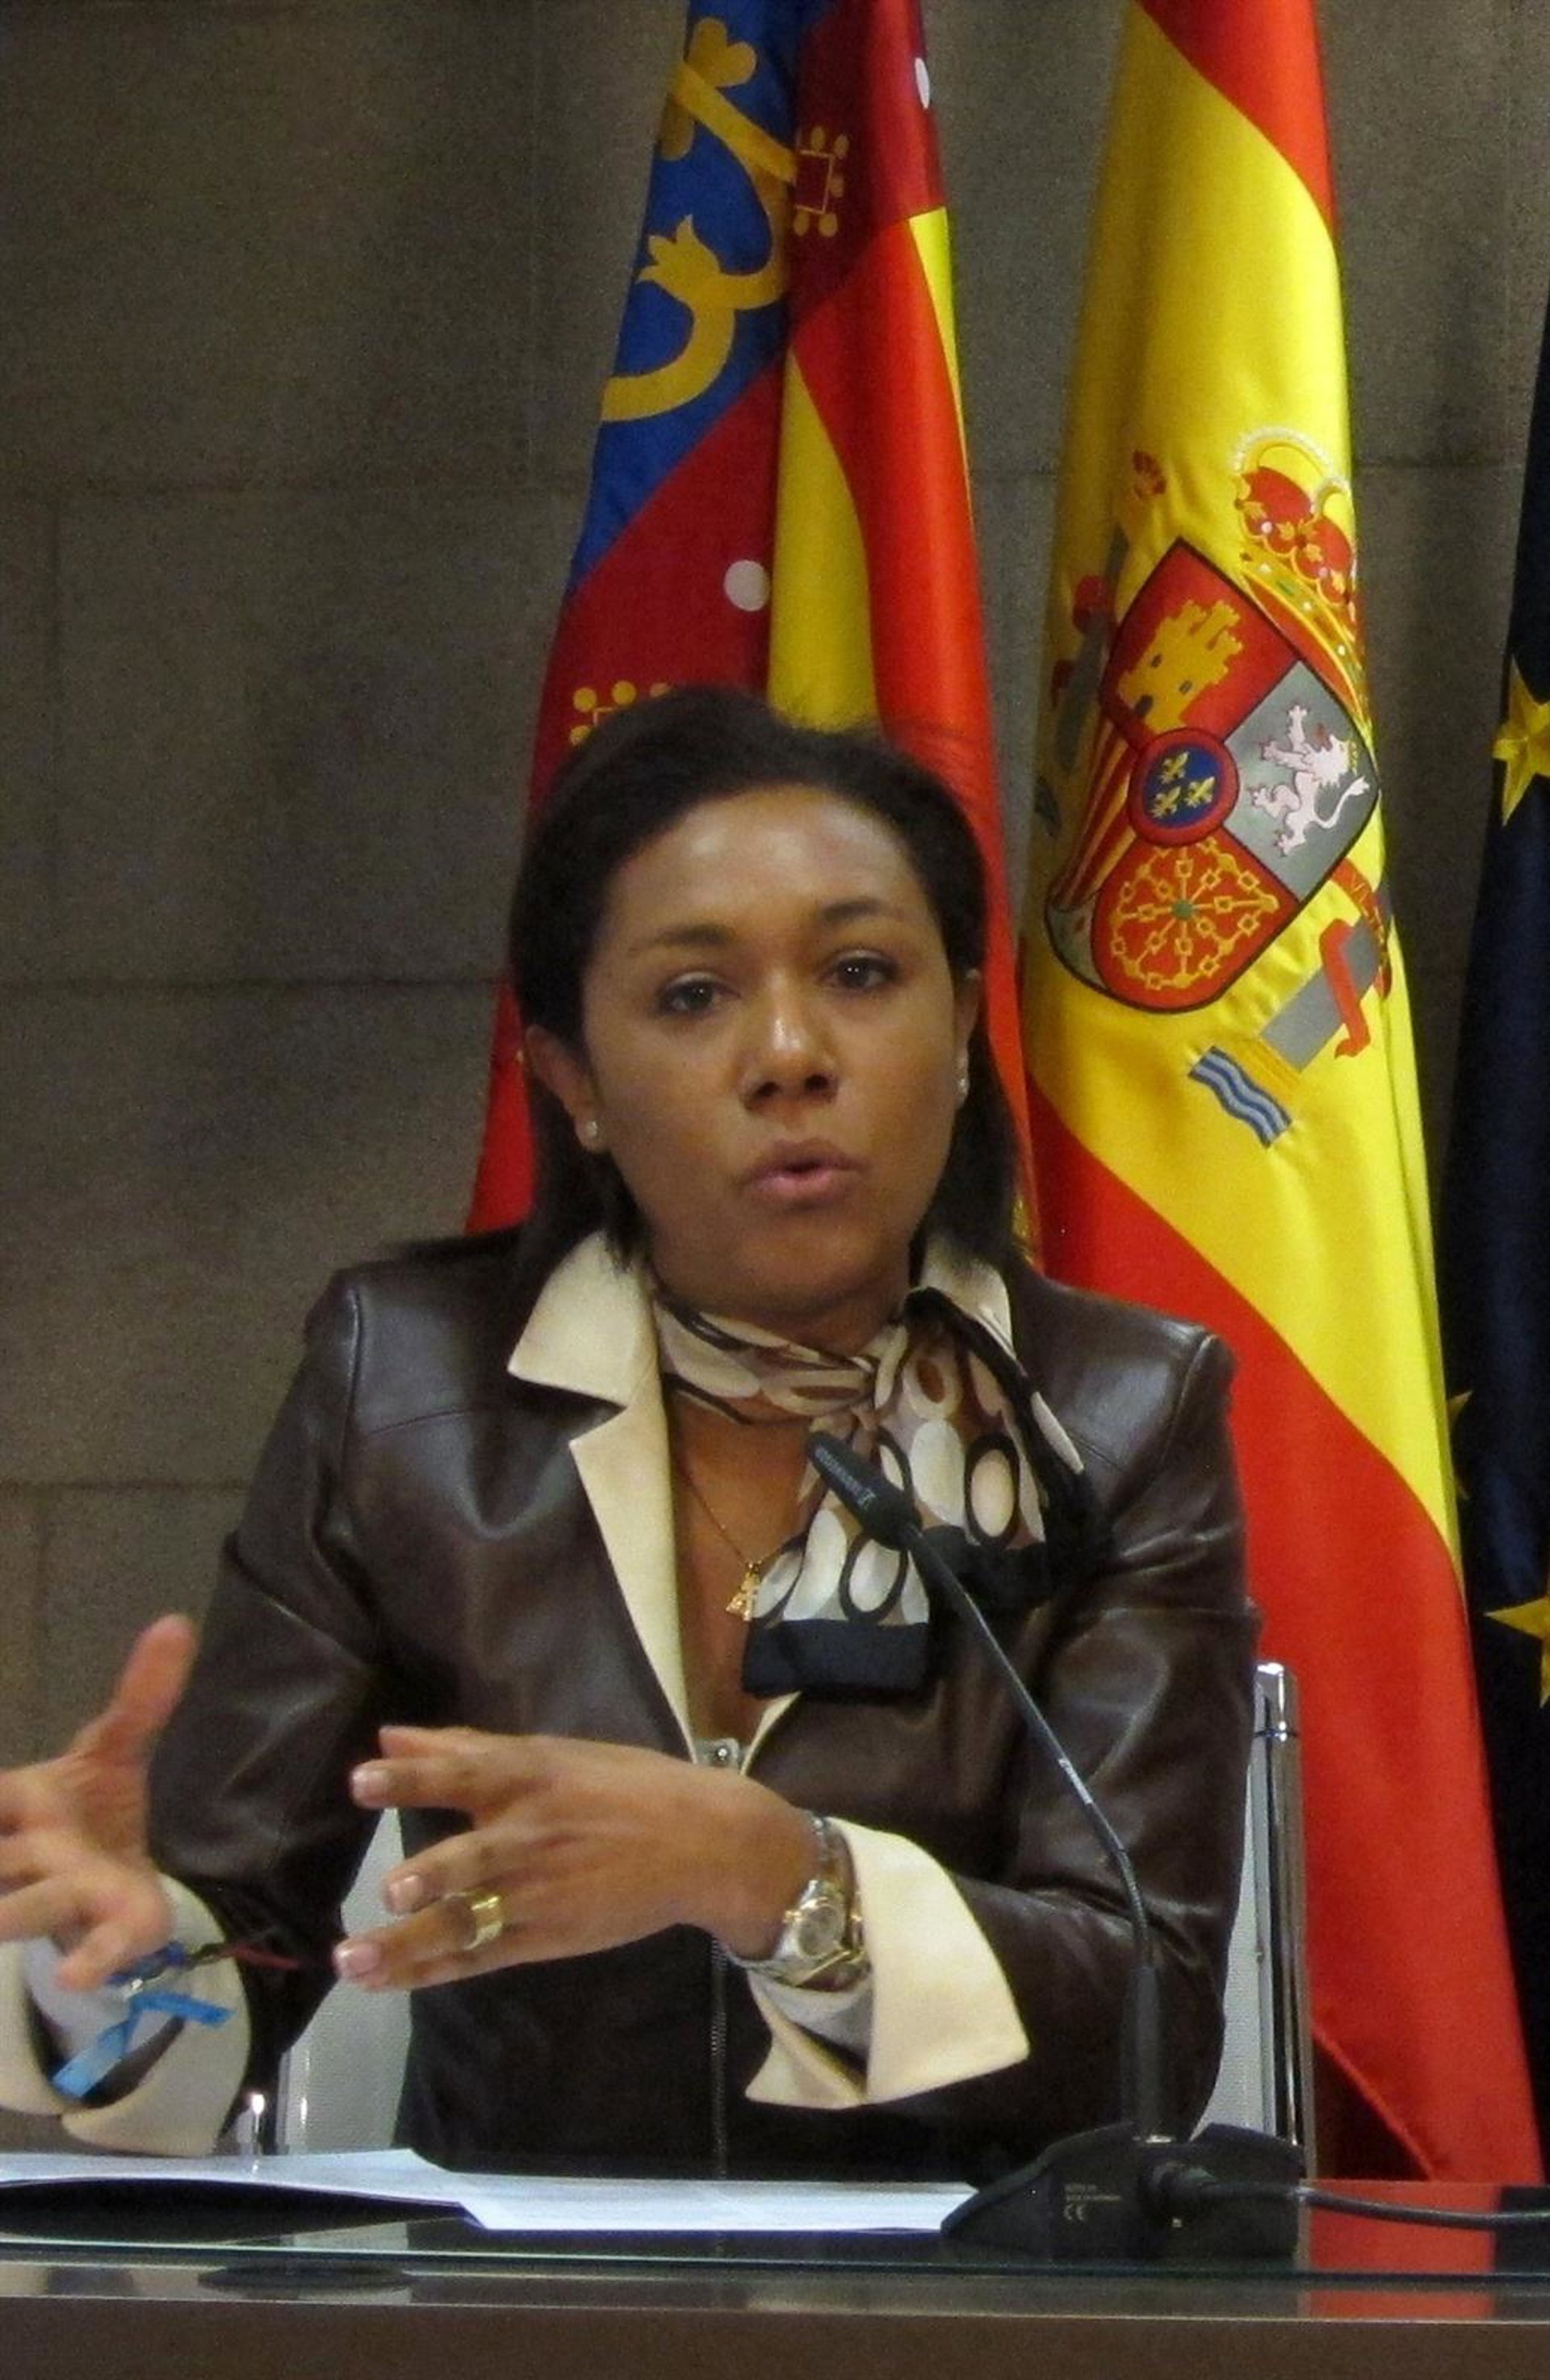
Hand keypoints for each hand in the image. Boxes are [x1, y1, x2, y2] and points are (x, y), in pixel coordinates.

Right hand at [0, 1614, 196, 1989]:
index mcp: (25, 1803)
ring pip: (25, 1908)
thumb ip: (141, 1696)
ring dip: (8, 1914)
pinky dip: (88, 1963)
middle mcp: (31, 1854)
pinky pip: (92, 1952)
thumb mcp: (116, 1748)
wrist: (116, 1881)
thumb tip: (175, 1622)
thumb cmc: (93, 1813)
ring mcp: (64, 1896)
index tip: (1, 1799)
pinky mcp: (108, 1930)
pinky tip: (79, 1978)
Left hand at [333, 1729, 813, 1990]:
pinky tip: (383, 1981)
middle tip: (389, 1893)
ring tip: (351, 1960)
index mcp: (533, 1777)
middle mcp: (530, 1836)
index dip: (415, 1778)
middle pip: (472, 1859)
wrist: (703, 1845)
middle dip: (433, 1876)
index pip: (466, 1774)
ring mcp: (536, 1894)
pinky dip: (429, 1970)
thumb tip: (388, 1737)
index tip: (362, 1780)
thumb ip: (465, 1748)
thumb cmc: (622, 1787)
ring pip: (466, 1921)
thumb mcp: (552, 1754)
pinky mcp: (543, 1938)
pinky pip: (477, 1957)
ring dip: (407, 1945)